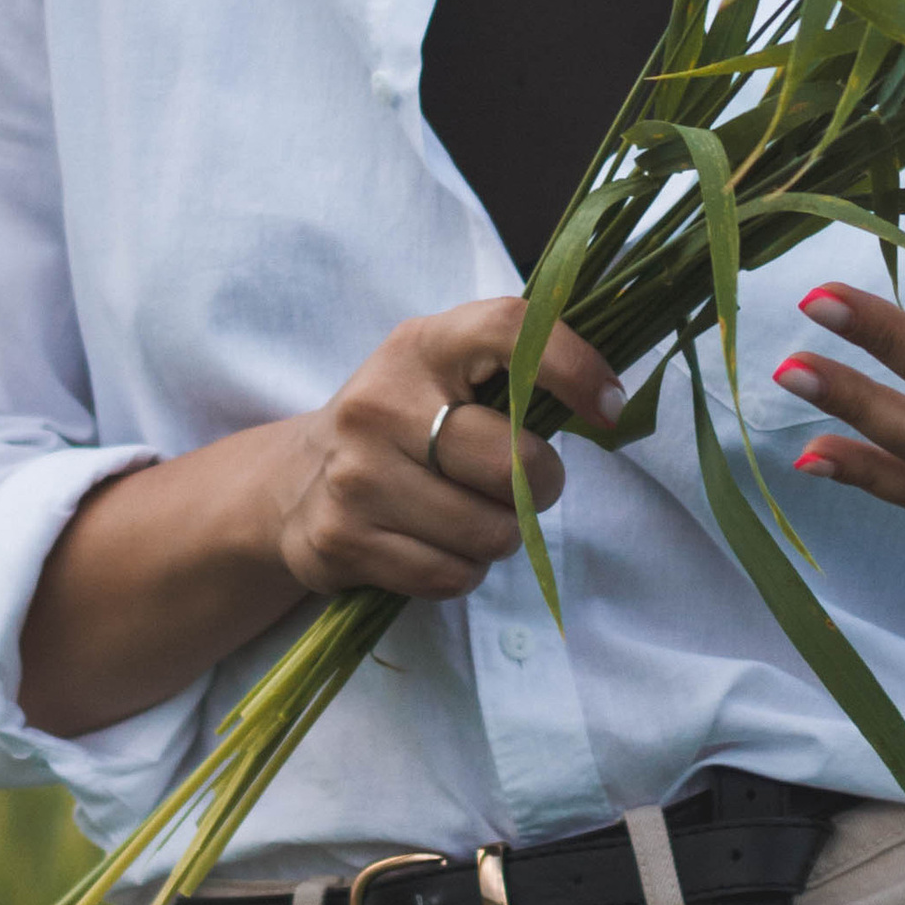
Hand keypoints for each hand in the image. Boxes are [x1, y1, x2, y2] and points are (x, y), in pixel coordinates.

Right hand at [268, 298, 623, 601]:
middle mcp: (381, 403)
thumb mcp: (443, 373)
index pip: (508, 329)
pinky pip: (449, 576)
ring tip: (471, 515)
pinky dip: (462, 571)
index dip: (572, 365)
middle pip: (514, 462)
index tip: (608, 408)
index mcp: (420, 345)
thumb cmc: (402, 423)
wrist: (293, 482)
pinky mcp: (342, 539)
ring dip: (500, 536)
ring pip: (489, 531)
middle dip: (542, 485)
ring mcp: (356, 475)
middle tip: (526, 484)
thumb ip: (511, 374)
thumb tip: (610, 401)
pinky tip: (436, 544)